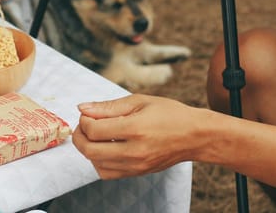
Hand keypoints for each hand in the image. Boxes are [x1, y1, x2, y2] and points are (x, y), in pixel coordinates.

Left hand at [72, 94, 201, 178]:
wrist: (195, 135)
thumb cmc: (169, 114)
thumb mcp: (139, 101)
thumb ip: (108, 106)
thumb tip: (82, 108)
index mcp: (135, 129)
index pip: (94, 130)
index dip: (84, 120)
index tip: (88, 113)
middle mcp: (134, 151)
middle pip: (90, 150)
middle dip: (80, 136)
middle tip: (84, 125)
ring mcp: (136, 165)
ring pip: (96, 164)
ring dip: (88, 149)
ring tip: (95, 136)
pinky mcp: (137, 173)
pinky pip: (107, 173)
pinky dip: (99, 161)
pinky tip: (105, 148)